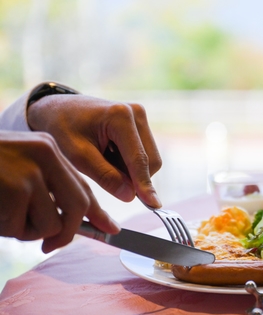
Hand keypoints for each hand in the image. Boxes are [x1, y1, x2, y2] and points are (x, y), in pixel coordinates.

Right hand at [0, 132, 119, 251]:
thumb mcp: (19, 172)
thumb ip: (50, 192)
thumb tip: (91, 221)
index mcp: (48, 150)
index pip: (83, 187)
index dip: (97, 214)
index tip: (111, 230)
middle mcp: (44, 154)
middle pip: (77, 207)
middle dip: (66, 233)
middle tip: (49, 244)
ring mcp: (28, 169)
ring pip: (50, 223)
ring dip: (25, 231)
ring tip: (2, 215)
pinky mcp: (12, 187)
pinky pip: (20, 227)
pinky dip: (4, 228)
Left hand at [27, 95, 162, 207]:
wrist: (56, 108)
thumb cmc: (62, 129)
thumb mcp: (77, 156)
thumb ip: (105, 176)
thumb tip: (131, 195)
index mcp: (120, 116)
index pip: (139, 159)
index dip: (145, 184)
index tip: (154, 205)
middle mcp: (136, 112)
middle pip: (150, 160)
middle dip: (133, 177)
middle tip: (103, 175)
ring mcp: (140, 117)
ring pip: (149, 159)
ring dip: (129, 170)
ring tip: (102, 161)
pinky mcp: (140, 123)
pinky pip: (143, 154)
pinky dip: (128, 163)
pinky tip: (108, 155)